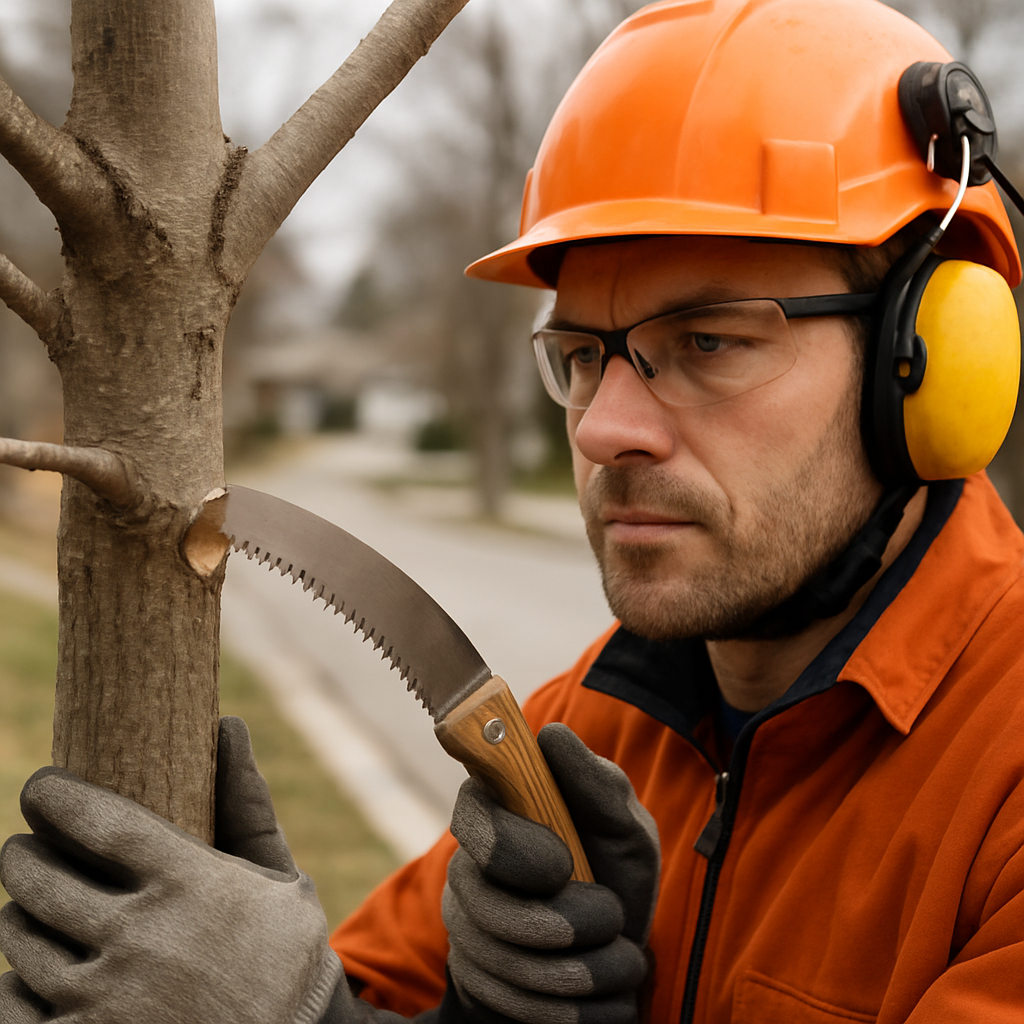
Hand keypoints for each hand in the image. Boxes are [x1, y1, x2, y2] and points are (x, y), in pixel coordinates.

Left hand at [0, 717, 342, 1023]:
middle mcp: (140, 937)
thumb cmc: (282, 957)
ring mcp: (104, 1001)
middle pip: (39, 875)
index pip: (95, 819)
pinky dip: (14, 984)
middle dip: (21, 854)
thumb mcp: (279, 878)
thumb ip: (246, 802)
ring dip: (18, 915)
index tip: (41, 788)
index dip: (53, 796)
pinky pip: (9, 1005)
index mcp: (188, 882)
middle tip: (25, 848)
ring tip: (34, 908)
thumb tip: (227, 724)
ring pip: (18, 938)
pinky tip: (37, 974)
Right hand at [443, 722, 659, 1023]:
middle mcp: (469, 866)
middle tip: (609, 917)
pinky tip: (598, 997)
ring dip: (577, 969)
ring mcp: (464, 925)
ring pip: (495, 956)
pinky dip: (568, 1009)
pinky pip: (506, 1002)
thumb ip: (597, 786)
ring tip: (620, 960)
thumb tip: (551, 735)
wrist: (615, 953)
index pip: (470, 813)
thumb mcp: (626, 829)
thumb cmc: (617, 872)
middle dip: (556, 920)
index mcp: (500, 812)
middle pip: (478, 896)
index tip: (560, 864)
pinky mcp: (474, 980)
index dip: (509, 844)